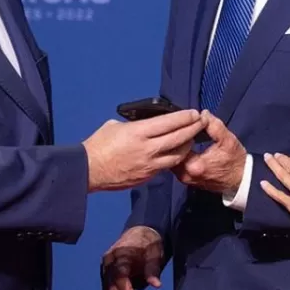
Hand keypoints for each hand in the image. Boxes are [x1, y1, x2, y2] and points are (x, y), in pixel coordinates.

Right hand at [84, 110, 206, 190]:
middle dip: (192, 129)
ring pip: (177, 155)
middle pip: (178, 138)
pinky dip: (174, 158)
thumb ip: (133, 125)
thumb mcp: (114, 126)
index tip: (194, 113)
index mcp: (139, 132)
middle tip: (200, 122)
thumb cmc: (98, 145)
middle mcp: (148, 149)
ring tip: (191, 138)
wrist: (89, 171)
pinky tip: (176, 152)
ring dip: (187, 146)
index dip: (184, 117)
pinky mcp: (148, 176)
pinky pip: (166, 166)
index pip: (169, 123)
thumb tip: (143, 124)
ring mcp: (150, 165)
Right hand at [100, 226, 163, 289]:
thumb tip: (156, 285)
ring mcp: (105, 267)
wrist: (139, 233)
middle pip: (111, 287)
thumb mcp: (154, 254)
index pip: (120, 277)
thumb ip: (153, 269)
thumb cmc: (148, 244)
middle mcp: (109, 261)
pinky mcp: (106, 273)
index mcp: (120, 254)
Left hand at [171, 111, 245, 192]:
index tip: (182, 121)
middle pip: (170, 153)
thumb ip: (214, 126)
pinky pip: (175, 164)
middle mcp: (185, 174)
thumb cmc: (234, 159)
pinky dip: (176, 154)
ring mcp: (184, 179)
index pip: (176, 144)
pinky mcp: (186, 180)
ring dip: (174, 146)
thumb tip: (202, 113)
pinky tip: (182, 144)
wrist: (240, 180)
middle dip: (173, 138)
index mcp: (193, 165)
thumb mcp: (227, 140)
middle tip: (177, 125)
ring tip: (179, 133)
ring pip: (171, 159)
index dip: (178, 131)